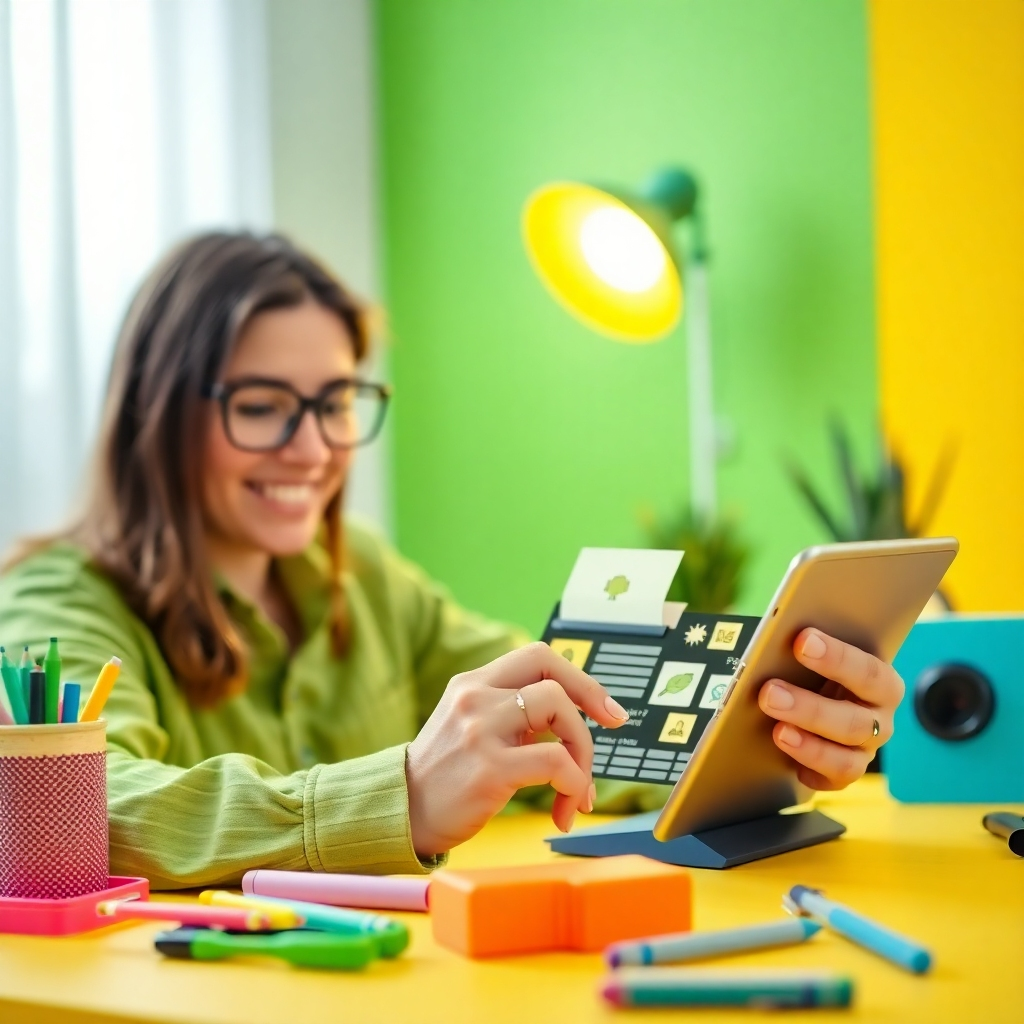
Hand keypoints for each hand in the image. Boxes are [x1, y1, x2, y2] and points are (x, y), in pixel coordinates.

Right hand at [405, 642, 630, 856]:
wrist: (401, 813)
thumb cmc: (445, 776)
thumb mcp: (471, 726)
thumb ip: (511, 713)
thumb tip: (572, 719)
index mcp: (473, 683)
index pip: (538, 656)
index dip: (580, 679)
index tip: (606, 709)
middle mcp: (476, 697)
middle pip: (555, 681)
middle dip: (589, 713)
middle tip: (597, 749)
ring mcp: (481, 730)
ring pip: (560, 714)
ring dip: (583, 756)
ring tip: (576, 791)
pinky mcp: (489, 768)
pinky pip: (556, 763)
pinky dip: (574, 785)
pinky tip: (564, 808)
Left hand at [757, 628, 903, 790]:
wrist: (819, 700)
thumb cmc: (818, 671)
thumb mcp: (818, 658)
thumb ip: (807, 651)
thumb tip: (776, 644)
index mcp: (882, 684)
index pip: (868, 671)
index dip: (837, 657)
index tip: (802, 641)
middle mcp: (880, 720)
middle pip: (854, 721)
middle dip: (809, 707)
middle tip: (770, 692)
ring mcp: (865, 750)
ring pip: (845, 757)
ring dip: (808, 744)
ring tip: (777, 730)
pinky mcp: (846, 773)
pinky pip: (833, 778)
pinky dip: (809, 766)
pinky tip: (784, 752)